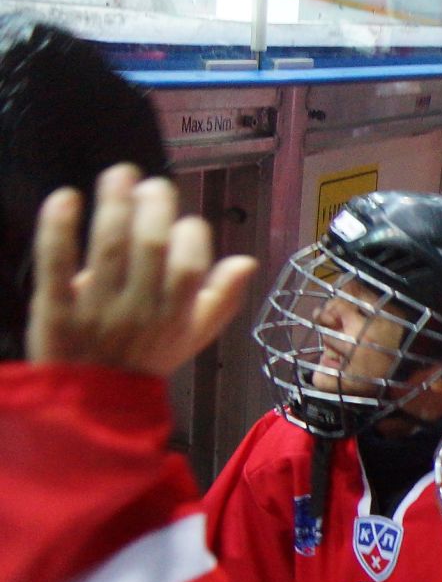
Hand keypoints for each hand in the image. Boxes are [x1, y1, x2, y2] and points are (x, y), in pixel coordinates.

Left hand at [28, 165, 254, 377]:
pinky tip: (67, 198)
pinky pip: (56, 263)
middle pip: (149, 247)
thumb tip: (246, 261)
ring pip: (108, 248)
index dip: (190, 235)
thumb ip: (221, 300)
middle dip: (153, 207)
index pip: (190, 266)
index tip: (185, 221)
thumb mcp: (193, 337)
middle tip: (152, 184)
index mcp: (175, 315)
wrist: (91, 406)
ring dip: (114, 205)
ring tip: (119, 175)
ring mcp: (96, 308)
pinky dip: (59, 228)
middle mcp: (139, 309)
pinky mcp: (55, 308)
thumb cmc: (146, 360)